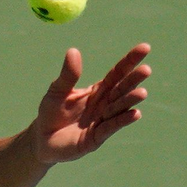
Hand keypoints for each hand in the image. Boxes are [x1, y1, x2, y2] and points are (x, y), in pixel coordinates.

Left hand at [32, 44, 151, 163]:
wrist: (41, 139)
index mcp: (98, 91)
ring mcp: (102, 121)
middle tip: (146, 70)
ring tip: (142, 93)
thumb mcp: (58, 91)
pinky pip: (110, 128)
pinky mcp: (95, 138)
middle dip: (133, 81)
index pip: (117, 73)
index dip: (130, 61)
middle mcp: (105, 105)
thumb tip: (73, 51)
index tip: (145, 47)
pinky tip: (134, 114)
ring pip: (118, 109)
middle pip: (122, 90)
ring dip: (130, 101)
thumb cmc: (51, 113)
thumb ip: (68, 75)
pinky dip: (121, 121)